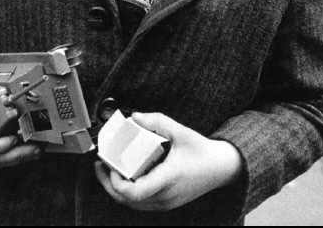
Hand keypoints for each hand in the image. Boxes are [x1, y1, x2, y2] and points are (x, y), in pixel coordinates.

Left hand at [94, 112, 243, 210]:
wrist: (222, 168)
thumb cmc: (202, 151)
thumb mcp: (181, 131)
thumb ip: (157, 121)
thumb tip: (135, 117)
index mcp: (168, 179)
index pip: (135, 193)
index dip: (116, 183)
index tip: (110, 165)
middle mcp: (165, 195)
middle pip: (128, 201)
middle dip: (108, 184)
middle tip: (100, 165)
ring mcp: (166, 202)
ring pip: (133, 205)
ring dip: (117, 189)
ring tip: (108, 169)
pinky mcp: (166, 202)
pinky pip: (142, 203)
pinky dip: (129, 192)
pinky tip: (125, 176)